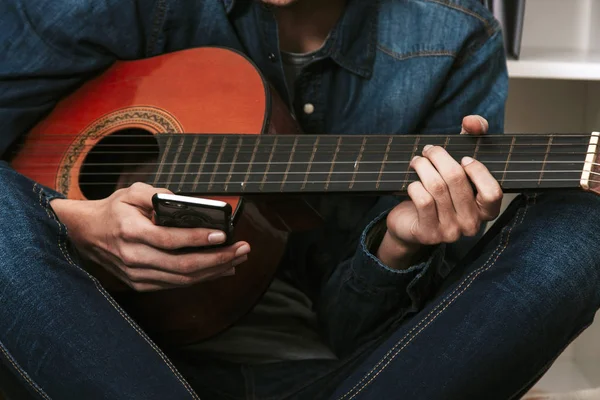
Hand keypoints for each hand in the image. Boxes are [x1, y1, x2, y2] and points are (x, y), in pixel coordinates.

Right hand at [50, 182, 249, 291]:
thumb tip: (186, 203)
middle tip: (242, 250)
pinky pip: (177, 284)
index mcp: (131, 232)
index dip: (199, 238)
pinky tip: (220, 269)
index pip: (170, 240)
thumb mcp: (131, 191)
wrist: (87, 233)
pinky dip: (201, 278)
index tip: (224, 234)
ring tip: (237, 259)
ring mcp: (138, 275)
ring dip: (214, 271)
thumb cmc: (114, 210)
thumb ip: (158, 194)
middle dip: (218, 259)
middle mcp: (134, 258)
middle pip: (183, 265)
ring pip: (183, 279)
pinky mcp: (142, 284)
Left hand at [377, 115, 502, 269]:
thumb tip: (472, 121)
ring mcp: (450, 232)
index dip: (478, 171)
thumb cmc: (440, 191)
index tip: (464, 158)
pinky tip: (413, 183)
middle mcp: (472, 224)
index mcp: (486, 210)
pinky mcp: (428, 233)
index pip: (493, 192)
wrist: (410, 223)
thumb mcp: (458, 163)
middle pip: (456, 180)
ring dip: (423, 167)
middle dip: (439, 156)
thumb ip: (472, 138)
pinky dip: (415, 186)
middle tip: (428, 150)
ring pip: (436, 187)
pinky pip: (422, 200)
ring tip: (417, 161)